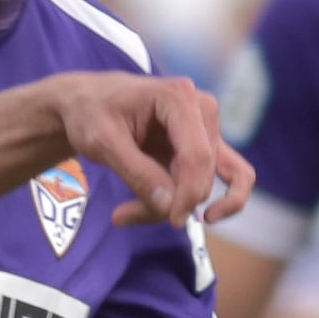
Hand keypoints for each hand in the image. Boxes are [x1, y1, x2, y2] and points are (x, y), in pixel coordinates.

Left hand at [24, 71, 250, 228]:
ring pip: (206, 184)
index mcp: (179, 97)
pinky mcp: (207, 147)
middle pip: (201, 174)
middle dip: (168, 202)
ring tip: (128, 213)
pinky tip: (208, 218)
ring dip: (173, 206)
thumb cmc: (91, 112)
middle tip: (122, 215)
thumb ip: (137, 173)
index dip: (188, 193)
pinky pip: (228, 179)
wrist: (90, 102)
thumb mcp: (103, 142)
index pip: (197, 155)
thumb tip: (170, 207)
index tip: (171, 220)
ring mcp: (208, 129)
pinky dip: (215, 202)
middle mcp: (203, 110)